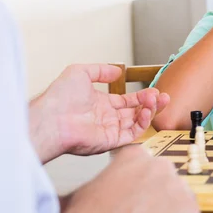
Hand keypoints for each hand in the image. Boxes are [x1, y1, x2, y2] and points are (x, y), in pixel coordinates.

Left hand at [30, 64, 169, 162]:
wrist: (50, 118)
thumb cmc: (59, 96)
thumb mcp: (80, 72)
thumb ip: (101, 70)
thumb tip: (118, 71)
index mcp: (100, 104)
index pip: (127, 102)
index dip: (141, 96)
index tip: (154, 91)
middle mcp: (106, 118)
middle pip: (135, 112)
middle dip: (151, 104)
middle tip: (163, 96)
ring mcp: (109, 130)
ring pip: (136, 123)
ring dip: (149, 111)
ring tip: (157, 100)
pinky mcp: (110, 141)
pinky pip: (132, 134)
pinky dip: (142, 123)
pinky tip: (147, 111)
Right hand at [44, 146, 201, 212]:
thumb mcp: (97, 182)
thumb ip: (118, 176)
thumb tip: (121, 186)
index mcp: (138, 155)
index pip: (149, 165)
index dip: (145, 183)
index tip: (139, 195)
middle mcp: (162, 164)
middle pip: (168, 180)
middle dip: (160, 196)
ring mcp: (179, 186)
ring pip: (181, 200)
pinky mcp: (190, 211)